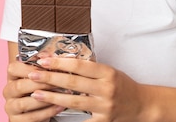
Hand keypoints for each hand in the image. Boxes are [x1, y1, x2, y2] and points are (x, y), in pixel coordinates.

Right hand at [3, 60, 65, 121]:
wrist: (40, 111)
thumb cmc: (41, 90)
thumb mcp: (41, 77)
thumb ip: (45, 67)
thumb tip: (52, 56)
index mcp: (12, 78)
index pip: (13, 68)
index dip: (29, 67)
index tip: (45, 65)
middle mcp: (9, 92)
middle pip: (19, 86)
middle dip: (40, 83)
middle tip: (56, 81)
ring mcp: (11, 107)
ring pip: (24, 103)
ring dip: (44, 98)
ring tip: (60, 94)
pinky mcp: (16, 121)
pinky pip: (31, 117)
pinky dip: (47, 112)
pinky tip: (59, 106)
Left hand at [27, 57, 147, 121]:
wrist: (142, 105)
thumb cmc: (124, 86)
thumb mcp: (110, 72)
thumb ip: (91, 70)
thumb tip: (64, 63)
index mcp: (108, 73)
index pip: (80, 65)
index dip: (60, 62)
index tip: (44, 60)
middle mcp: (106, 89)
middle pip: (73, 82)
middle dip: (51, 78)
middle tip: (33, 74)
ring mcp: (104, 106)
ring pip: (74, 101)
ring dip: (53, 97)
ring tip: (36, 93)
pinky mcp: (103, 121)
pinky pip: (82, 121)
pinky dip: (67, 117)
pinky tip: (52, 113)